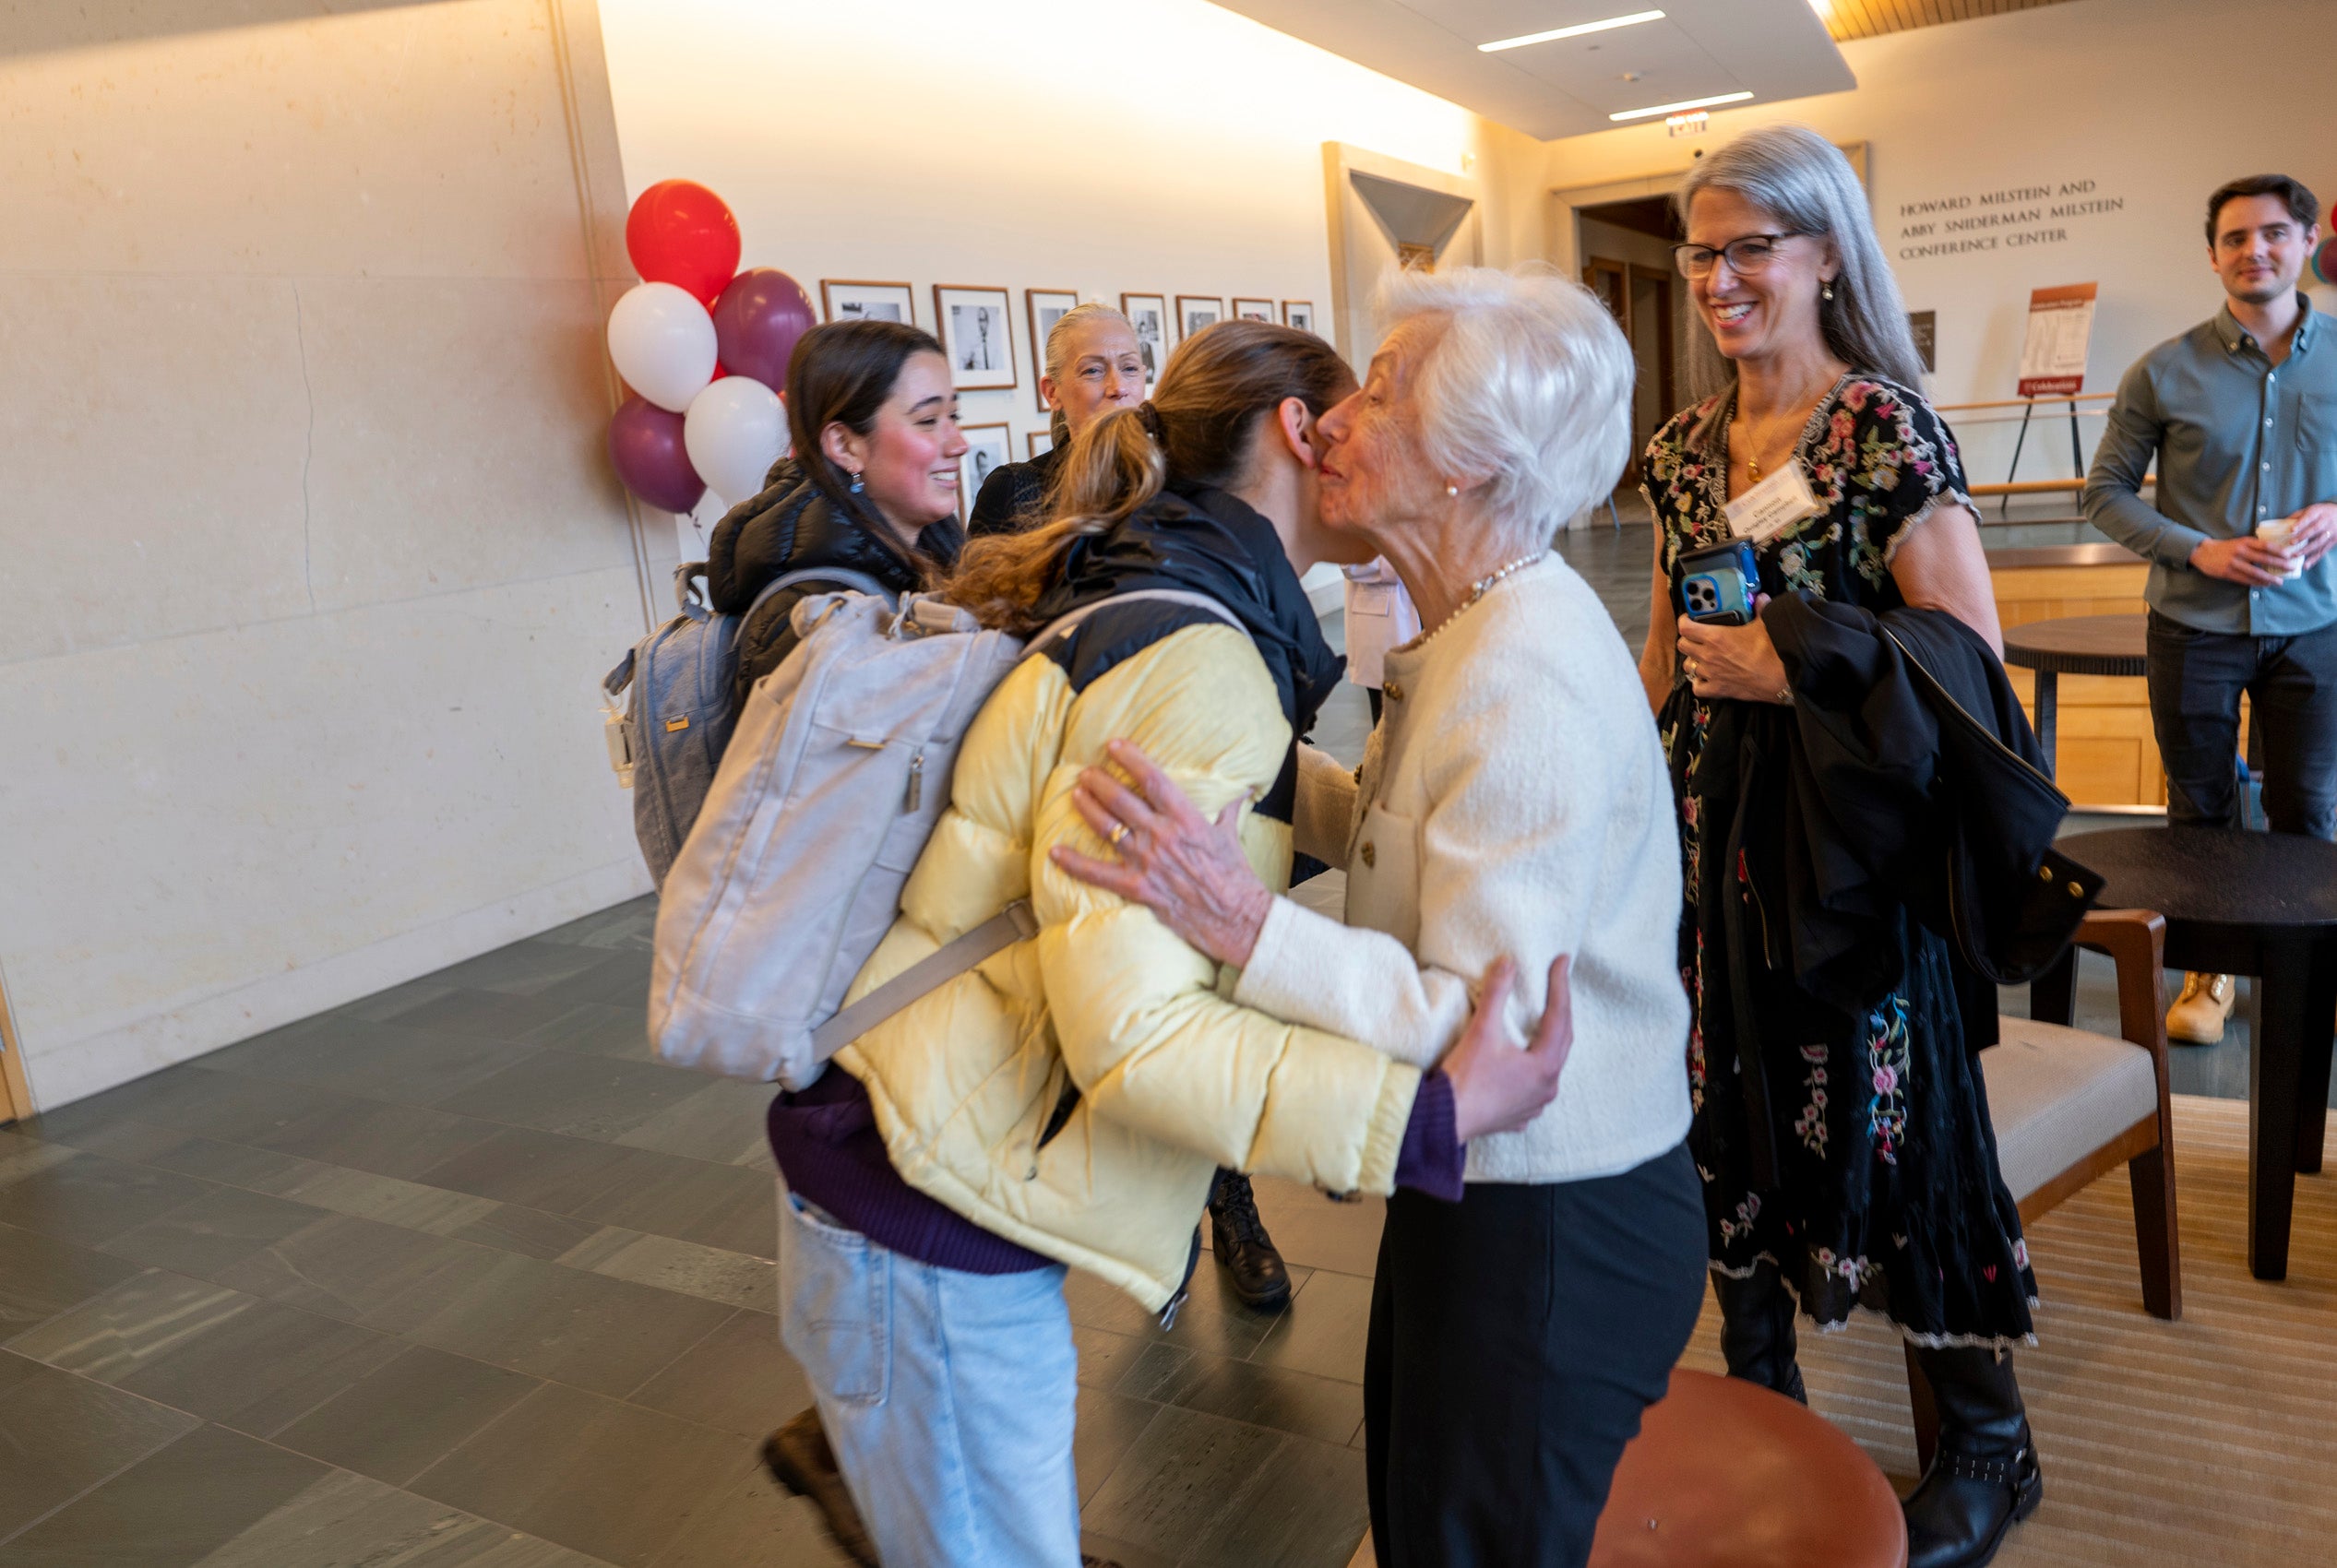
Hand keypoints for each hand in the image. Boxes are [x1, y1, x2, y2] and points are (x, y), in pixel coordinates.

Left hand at [1047, 739, 1272, 966]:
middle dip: (1100, 782)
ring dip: (1088, 809)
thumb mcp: (1232, 834)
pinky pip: (1099, 874)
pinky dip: (1074, 863)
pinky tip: (1055, 852)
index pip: (1154, 780)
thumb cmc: (1236, 875)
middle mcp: (1163, 836)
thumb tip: (1241, 788)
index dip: (1132, 759)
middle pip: (1122, 800)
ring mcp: (1148, 862)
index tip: (1115, 745)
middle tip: (1086, 772)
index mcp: (1186, 819)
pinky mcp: (1139, 888)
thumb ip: (1229, 808)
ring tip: (1075, 795)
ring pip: (1108, 828)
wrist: (1236, 917)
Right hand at [1443, 955, 1574, 1142]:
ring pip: (1550, 1068)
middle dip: (1560, 1012)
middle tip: (1559, 986)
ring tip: (1544, 1026)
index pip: (1560, 1017)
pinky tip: (1525, 1069)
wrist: (1445, 1120)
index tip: (1562, 961)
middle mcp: (1547, 1088)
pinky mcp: (1518, 1116)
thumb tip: (1507, 963)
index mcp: (1544, 1066)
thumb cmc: (1466, 1077)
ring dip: (1549, 1044)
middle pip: (1561, 1042)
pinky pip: (1534, 1090)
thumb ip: (1497, 993)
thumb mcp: (1482, 1030)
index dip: (1561, 986)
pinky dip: (1532, 1072)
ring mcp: (1534, 1105)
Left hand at [1676, 594, 1790, 702]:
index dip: (1684, 621)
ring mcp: (1711, 674)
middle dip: (1687, 640)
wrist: (1780, 677)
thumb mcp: (1764, 625)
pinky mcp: (1718, 689)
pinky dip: (1699, 683)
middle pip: (1682, 645)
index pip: (1685, 627)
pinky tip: (1706, 678)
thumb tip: (1762, 598)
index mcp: (1715, 637)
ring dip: (1692, 660)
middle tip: (1696, 637)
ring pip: (1687, 666)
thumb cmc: (1771, 651)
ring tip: (1701, 657)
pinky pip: (1697, 688)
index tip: (1689, 619)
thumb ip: (1760, 609)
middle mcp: (1708, 655)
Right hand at [2190, 535, 2291, 585]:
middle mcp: (2240, 552)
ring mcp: (2234, 563)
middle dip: (2280, 564)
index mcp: (2245, 542)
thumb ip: (2254, 546)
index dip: (2279, 550)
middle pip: (2264, 559)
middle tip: (2291, 568)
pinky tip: (2265, 584)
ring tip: (2280, 582)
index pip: (2266, 545)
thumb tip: (2273, 553)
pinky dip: (2257, 583)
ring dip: (2269, 578)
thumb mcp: (2239, 542)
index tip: (2290, 554)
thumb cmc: (2225, 547)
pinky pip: (2246, 580)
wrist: (2203, 552)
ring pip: (2256, 572)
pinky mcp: (2228, 573)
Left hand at [2283, 502, 2336, 569]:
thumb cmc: (2321, 512)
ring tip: (2295, 555)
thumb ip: (2297, 516)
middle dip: (2303, 537)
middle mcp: (2325, 521)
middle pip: (2315, 529)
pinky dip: (2315, 559)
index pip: (2309, 517)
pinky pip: (2324, 550)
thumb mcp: (2310, 509)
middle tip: (2291, 543)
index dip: (2300, 523)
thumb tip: (2281, 524)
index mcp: (2318, 512)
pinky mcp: (2334, 541)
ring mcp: (2331, 531)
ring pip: (2319, 542)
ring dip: (2307, 550)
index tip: (2292, 529)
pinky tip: (2306, 565)